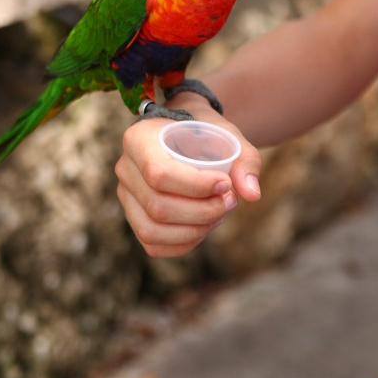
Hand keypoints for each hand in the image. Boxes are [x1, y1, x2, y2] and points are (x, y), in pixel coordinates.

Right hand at [114, 95, 261, 256]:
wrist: (186, 136)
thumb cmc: (206, 134)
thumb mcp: (229, 136)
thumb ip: (245, 160)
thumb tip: (252, 194)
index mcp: (139, 139)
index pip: (159, 174)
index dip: (196, 187)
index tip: (225, 184)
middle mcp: (125, 168)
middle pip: (157, 207)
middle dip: (202, 211)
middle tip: (230, 201)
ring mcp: (126, 195)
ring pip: (152, 230)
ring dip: (194, 230)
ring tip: (218, 214)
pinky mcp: (134, 216)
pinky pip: (152, 244)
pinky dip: (183, 244)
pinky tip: (203, 228)